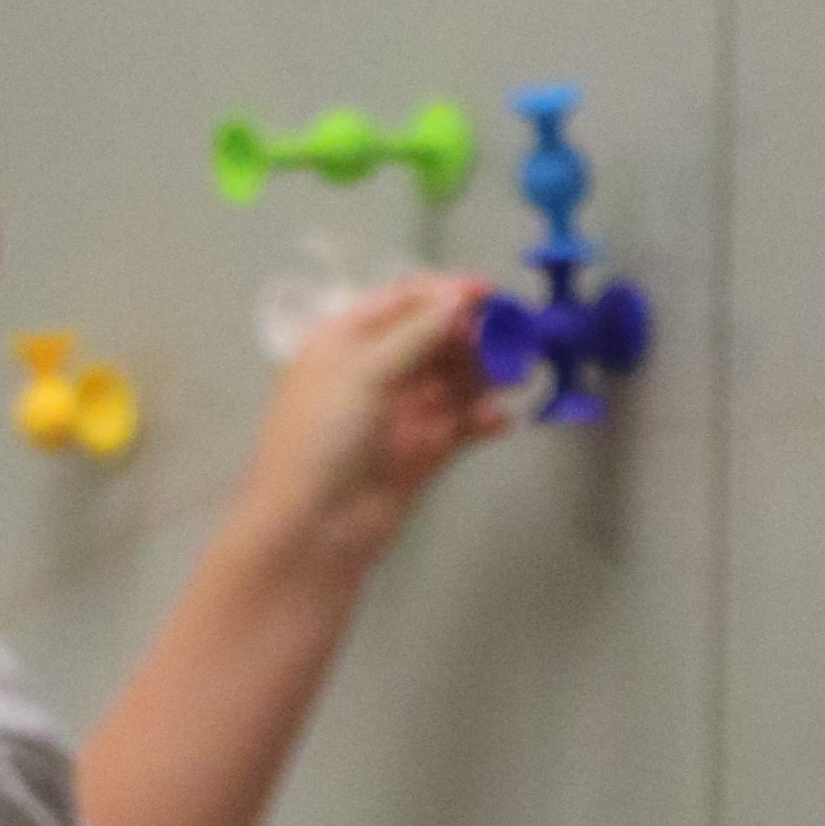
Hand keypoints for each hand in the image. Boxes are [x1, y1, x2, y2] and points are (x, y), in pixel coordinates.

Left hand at [236, 276, 504, 581]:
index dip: (446, 293)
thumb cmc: (321, 439)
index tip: (489, 294)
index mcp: (347, 339)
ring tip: (513, 374)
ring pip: (453, 381)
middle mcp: (374, 371)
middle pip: (434, 337)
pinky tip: (500, 418)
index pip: (403, 301)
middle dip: (472, 333)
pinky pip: (460, 427)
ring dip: (484, 374)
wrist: (311, 532)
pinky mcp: (421, 454)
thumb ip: (415, 332)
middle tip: (508, 337)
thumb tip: (457, 298)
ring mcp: (400, 413)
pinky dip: (482, 420)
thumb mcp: (362, 370)